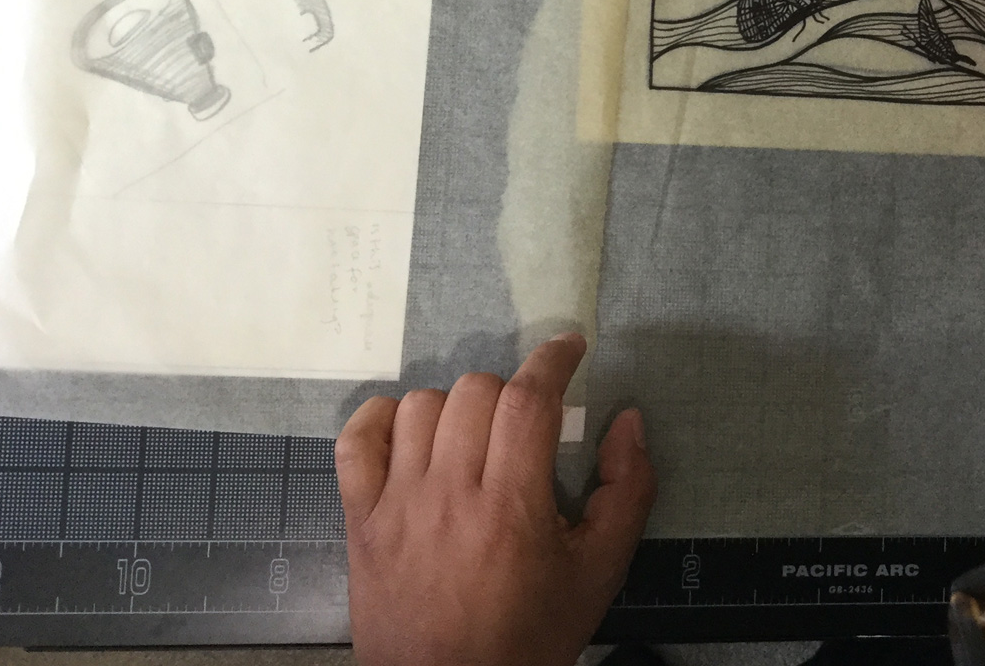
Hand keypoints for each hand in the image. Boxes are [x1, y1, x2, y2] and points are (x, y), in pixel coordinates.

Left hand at [336, 334, 655, 665]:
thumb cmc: (529, 635)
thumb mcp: (600, 572)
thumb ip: (627, 491)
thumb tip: (627, 421)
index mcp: (511, 507)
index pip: (528, 399)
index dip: (553, 359)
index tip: (570, 348)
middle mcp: (448, 496)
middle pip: (476, 392)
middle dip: (511, 392)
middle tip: (527, 423)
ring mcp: (397, 505)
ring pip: (421, 406)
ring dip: (455, 407)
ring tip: (474, 437)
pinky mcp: (360, 519)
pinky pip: (357, 439)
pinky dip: (382, 420)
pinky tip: (412, 435)